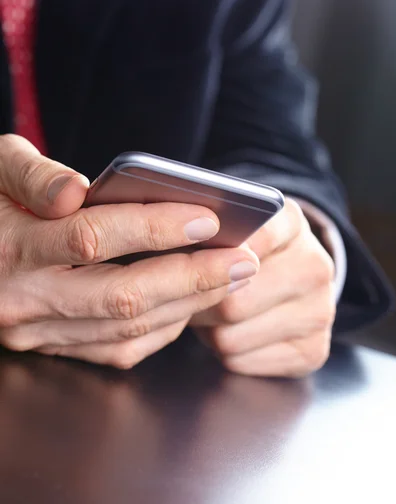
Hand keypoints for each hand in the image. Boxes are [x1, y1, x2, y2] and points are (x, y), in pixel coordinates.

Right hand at [0, 135, 258, 368]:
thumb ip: (32, 174)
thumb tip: (77, 190)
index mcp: (10, 244)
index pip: (91, 237)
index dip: (154, 227)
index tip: (209, 217)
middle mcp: (22, 297)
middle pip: (121, 295)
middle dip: (192, 278)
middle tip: (244, 261)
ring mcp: (35, 330)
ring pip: (125, 329)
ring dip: (186, 306)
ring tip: (231, 280)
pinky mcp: (48, 346)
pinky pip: (114, 350)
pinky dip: (161, 330)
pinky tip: (191, 305)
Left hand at [191, 199, 335, 377]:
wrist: (286, 277)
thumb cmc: (239, 250)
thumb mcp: (226, 227)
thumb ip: (204, 231)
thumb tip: (182, 246)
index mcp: (291, 222)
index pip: (243, 243)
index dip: (209, 257)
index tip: (188, 262)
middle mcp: (315, 266)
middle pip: (232, 302)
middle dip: (200, 303)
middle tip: (188, 295)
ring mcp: (319, 311)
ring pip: (230, 337)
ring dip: (208, 329)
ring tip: (209, 311)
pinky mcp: (313, 351)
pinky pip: (240, 362)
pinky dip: (225, 352)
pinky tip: (231, 330)